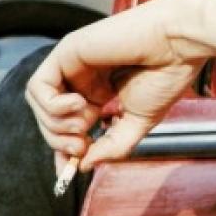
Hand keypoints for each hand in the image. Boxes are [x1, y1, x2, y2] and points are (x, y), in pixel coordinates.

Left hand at [26, 0, 205, 172]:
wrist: (177, 44)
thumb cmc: (166, 74)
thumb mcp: (138, 123)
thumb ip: (111, 147)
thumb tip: (83, 166)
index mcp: (97, 94)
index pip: (66, 128)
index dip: (64, 152)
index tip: (71, 171)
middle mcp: (81, 80)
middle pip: (48, 119)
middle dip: (60, 142)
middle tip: (83, 146)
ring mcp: (72, 65)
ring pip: (38, 104)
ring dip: (56, 124)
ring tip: (85, 122)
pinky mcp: (66, 52)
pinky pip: (38, 87)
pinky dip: (52, 105)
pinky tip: (79, 104)